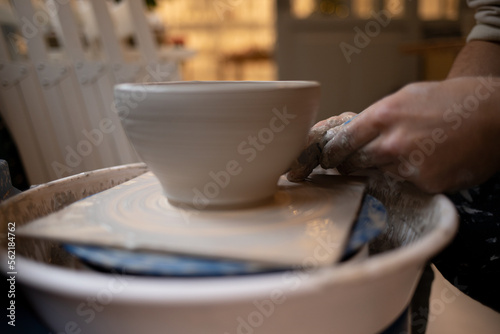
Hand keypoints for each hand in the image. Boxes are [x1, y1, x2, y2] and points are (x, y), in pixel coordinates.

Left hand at [287, 76, 499, 192]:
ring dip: (385, 167)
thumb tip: (350, 132)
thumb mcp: (406, 97)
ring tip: (409, 151)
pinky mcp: (426, 182)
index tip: (326, 159)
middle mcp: (392, 141)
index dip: (330, 153)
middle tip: (352, 163)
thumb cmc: (450, 102)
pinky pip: (406, 182)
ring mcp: (409, 165)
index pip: (342, 141)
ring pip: (380, 172)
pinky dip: (411, 175)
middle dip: (350, 164)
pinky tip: (428, 160)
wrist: (495, 116)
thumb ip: (377, 117)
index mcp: (383, 115)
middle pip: (354, 162)